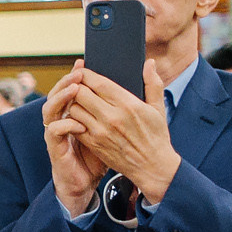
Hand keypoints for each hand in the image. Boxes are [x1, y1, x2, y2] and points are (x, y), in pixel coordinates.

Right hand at [41, 63, 107, 216]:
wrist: (87, 183)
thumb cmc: (103, 155)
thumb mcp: (116, 129)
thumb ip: (121, 108)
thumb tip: (132, 91)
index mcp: (76, 113)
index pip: (72, 88)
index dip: (76, 75)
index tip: (84, 63)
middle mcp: (63, 119)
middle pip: (58, 93)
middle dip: (67, 81)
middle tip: (79, 72)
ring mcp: (57, 133)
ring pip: (50, 109)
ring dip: (60, 97)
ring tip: (74, 89)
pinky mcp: (55, 147)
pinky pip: (55, 131)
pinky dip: (65, 125)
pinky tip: (78, 122)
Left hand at [56, 62, 181, 203]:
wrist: (152, 168)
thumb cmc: (156, 136)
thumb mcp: (158, 109)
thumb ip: (153, 84)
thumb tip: (149, 63)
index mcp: (128, 105)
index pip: (97, 82)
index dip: (85, 73)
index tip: (83, 70)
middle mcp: (112, 117)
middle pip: (80, 93)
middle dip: (76, 85)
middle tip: (77, 84)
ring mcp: (100, 131)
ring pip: (74, 108)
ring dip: (73, 102)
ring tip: (77, 99)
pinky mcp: (93, 143)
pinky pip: (74, 125)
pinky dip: (73, 118)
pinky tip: (79, 115)